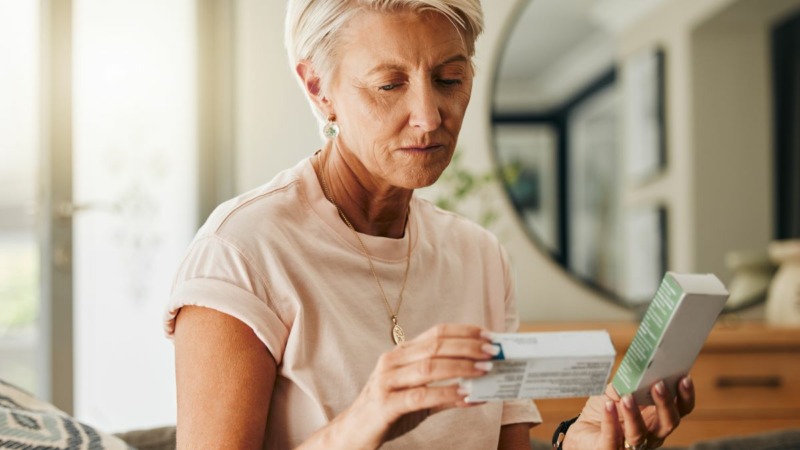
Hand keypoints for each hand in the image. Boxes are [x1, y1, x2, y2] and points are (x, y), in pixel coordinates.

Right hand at [298, 323, 495, 449]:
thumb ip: (446, 392)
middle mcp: (393, 362)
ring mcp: (387, 382)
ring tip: (484, 370)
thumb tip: (479, 390)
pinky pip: (420, 396)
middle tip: (493, 352)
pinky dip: (445, 394)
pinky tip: (465, 395)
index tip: (488, 335)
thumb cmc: (388, 412)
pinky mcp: (385, 405)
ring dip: (461, 367)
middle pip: (435, 346)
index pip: (436, 333)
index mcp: (401, 354)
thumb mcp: (420, 398)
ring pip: (429, 367)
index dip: (464, 332)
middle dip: (468, 347)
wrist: (354, 433)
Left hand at [563, 376, 694, 449]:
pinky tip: (608, 406)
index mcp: (657, 418)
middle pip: (668, 423)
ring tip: (627, 397)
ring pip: (640, 434)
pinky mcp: (610, 449)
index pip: (680, 410)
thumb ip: (629, 381)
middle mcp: (650, 434)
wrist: (584, 430)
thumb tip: (637, 364)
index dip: (685, 396)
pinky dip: (611, 421)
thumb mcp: (618, 391)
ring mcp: (632, 445)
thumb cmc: (605, 410)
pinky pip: (612, 438)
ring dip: (635, 414)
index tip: (684, 378)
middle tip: (658, 385)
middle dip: (666, 404)